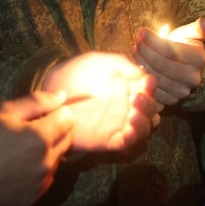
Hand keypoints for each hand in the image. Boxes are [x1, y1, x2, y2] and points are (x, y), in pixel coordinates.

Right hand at [0, 90, 73, 205]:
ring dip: (48, 150)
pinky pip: (45, 178)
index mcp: (41, 137)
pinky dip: (39, 169)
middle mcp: (47, 162)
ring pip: (57, 159)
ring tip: (21, 148)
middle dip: (56, 129)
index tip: (42, 112)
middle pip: (67, 139)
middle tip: (31, 128)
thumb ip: (36, 102)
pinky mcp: (33, 197)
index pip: (68, 118)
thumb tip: (62, 95)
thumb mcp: (3, 112)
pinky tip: (19, 165)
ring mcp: (40, 182)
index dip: (57, 111)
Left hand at [42, 51, 159, 151]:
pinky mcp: (109, 140)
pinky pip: (128, 144)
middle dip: (150, 104)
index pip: (149, 88)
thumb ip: (121, 63)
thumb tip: (143, 72)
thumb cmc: (73, 74)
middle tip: (136, 98)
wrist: (52, 95)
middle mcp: (127, 105)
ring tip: (132, 115)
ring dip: (144, 122)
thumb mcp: (97, 61)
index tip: (147, 82)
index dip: (152, 86)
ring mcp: (119, 123)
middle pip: (152, 109)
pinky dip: (133, 138)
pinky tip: (128, 129)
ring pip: (146, 128)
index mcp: (128, 85)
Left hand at [131, 17, 204, 106]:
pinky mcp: (170, 101)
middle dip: (145, 51)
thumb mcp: (189, 34)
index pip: (171, 50)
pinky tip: (135, 65)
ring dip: (140, 63)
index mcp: (198, 59)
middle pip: (161, 64)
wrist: (182, 67)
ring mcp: (182, 92)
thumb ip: (196, 28)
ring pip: (155, 76)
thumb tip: (203, 22)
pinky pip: (151, 90)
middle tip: (136, 41)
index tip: (142, 31)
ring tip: (134, 50)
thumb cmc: (182, 46)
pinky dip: (141, 77)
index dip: (154, 40)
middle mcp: (193, 78)